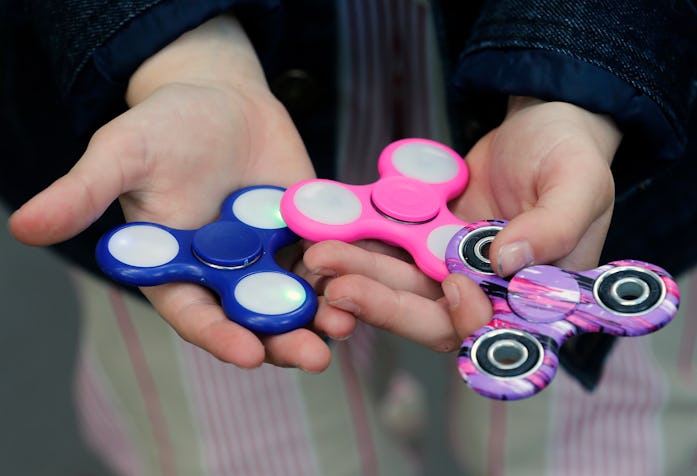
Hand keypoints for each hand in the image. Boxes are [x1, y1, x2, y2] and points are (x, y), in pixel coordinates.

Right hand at [8, 15, 331, 371]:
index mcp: (179, 268)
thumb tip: (21, 225)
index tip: (246, 354)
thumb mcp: (122, 154)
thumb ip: (84, 192)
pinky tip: (366, 282)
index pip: (196, 314)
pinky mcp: (303, 232)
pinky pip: (325, 259)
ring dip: (320, 316)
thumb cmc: (164, 125)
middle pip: (253, 318)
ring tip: (346, 327)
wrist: (218, 98)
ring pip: (295, 296)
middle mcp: (225, 272)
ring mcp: (268, 255)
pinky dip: (343, 273)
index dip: (218, 337)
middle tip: (314, 357)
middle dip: (282, 339)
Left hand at [304, 97, 620, 347]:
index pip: (498, 331)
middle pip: (433, 317)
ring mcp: (452, 269)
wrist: (539, 124)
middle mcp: (489, 292)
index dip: (471, 320)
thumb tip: (507, 261)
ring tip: (321, 256)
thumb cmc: (571, 155)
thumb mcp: (579, 184)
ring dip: (361, 275)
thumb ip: (554, 225)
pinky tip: (329, 235)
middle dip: (386, 304)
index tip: (455, 285)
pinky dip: (361, 245)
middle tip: (339, 285)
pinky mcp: (426, 243)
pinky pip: (390, 251)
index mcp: (536, 296)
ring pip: (401, 287)